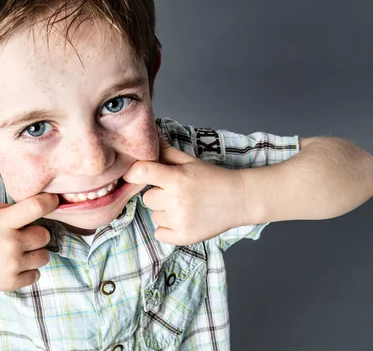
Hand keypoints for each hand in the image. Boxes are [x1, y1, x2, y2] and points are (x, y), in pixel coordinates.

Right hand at [0, 193, 58, 290]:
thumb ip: (10, 208)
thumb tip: (34, 208)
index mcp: (3, 222)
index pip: (37, 207)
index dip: (50, 202)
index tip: (53, 201)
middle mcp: (10, 243)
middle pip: (45, 235)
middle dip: (36, 233)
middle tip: (22, 234)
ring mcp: (11, 265)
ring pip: (44, 256)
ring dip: (35, 252)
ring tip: (18, 250)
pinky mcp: (10, 282)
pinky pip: (36, 274)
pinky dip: (28, 269)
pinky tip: (14, 263)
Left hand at [122, 135, 249, 245]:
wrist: (239, 199)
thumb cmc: (212, 178)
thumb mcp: (189, 161)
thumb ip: (166, 151)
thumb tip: (148, 136)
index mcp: (176, 178)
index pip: (141, 172)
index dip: (133, 173)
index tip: (135, 176)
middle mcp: (175, 201)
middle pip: (147, 198)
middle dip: (158, 195)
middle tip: (177, 192)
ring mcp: (179, 221)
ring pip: (154, 215)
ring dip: (164, 211)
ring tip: (184, 206)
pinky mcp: (183, 237)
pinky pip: (159, 233)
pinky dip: (167, 228)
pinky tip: (182, 219)